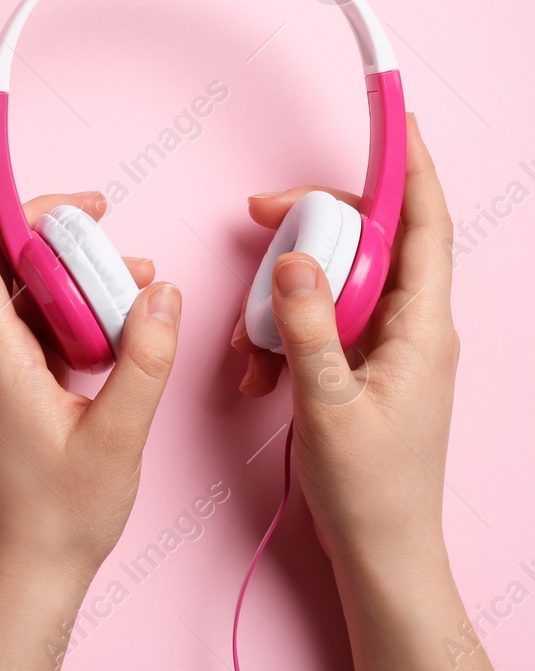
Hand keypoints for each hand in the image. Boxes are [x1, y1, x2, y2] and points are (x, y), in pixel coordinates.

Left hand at [0, 145, 181, 670]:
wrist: (30, 570)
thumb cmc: (63, 513)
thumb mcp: (119, 435)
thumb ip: (145, 359)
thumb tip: (162, 290)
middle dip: (41, 221)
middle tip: (94, 203)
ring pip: (19, 291)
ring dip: (64, 266)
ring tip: (127, 261)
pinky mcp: (9, 385)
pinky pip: (32, 322)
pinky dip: (69, 303)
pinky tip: (119, 309)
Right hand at [231, 113, 455, 566]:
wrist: (380, 550)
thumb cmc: (369, 489)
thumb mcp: (326, 403)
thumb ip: (307, 325)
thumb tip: (293, 257)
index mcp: (422, 329)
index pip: (424, 227)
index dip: (413, 169)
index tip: (398, 120)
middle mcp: (410, 328)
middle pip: (362, 244)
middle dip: (307, 231)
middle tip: (260, 215)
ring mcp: (384, 347)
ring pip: (330, 285)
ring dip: (279, 303)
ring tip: (247, 352)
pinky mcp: (358, 367)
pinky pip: (316, 326)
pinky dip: (279, 338)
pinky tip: (255, 375)